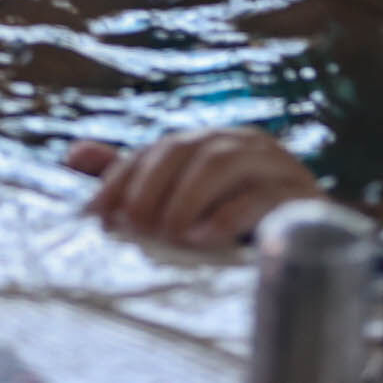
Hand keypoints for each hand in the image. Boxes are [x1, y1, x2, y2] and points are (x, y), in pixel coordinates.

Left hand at [68, 127, 321, 248]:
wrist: (309, 241)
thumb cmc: (232, 218)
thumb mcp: (178, 199)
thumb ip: (132, 176)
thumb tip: (72, 153)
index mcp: (205, 141)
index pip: (154, 151)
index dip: (119, 179)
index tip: (94, 216)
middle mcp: (238, 142)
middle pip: (186, 150)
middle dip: (151, 188)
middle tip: (132, 227)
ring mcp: (273, 162)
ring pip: (223, 163)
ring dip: (188, 197)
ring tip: (167, 233)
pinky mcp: (301, 193)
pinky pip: (264, 195)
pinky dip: (230, 214)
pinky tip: (205, 239)